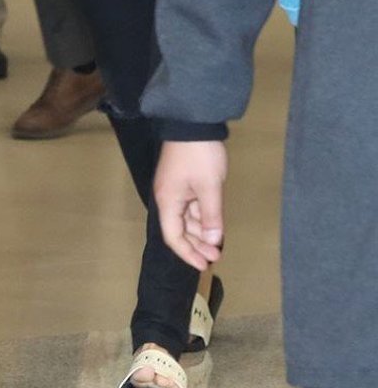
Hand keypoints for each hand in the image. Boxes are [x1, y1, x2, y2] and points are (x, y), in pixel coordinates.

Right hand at [154, 140, 226, 269]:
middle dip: (197, 245)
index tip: (204, 265)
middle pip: (179, 230)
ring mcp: (175, 190)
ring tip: (218, 244)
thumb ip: (211, 216)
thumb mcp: (210, 187)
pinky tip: (214, 225)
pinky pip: (191, 207)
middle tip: (217, 256)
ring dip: (201, 232)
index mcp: (168, 202)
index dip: (188, 253)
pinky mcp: (183, 182)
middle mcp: (168, 199)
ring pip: (186, 219)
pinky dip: (202, 218)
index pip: (173, 237)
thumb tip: (214, 241)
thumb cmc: (200, 155)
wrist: (194, 122)